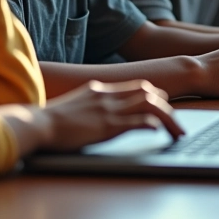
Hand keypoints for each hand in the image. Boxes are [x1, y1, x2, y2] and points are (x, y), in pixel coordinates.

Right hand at [0, 80, 182, 155]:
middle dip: (167, 106)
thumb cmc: (51, 119)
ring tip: (179, 132)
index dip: (155, 95)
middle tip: (178, 123)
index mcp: (99, 89)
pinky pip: (137, 120)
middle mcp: (107, 95)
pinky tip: (160, 130)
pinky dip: (152, 123)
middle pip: (148, 92)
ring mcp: (108, 110)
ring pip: (149, 105)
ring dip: (168, 118)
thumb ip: (89, 104)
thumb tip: (96, 112)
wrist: (39, 124)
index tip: (165, 105)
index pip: (136, 86)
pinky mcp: (107, 126)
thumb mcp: (74, 105)